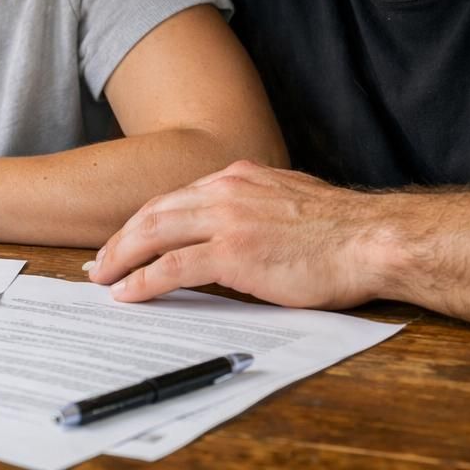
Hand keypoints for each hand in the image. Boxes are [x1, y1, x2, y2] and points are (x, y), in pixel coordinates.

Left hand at [85, 160, 394, 307]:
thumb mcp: (288, 199)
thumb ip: (255, 206)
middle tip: (99, 262)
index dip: (144, 220)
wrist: (370, 239)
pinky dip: (144, 280)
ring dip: (122, 257)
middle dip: (121, 238)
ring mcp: (227, 220)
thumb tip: (239, 227)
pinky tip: (128, 293)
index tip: (126, 239)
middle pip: (154, 212)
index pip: (175, 197)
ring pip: (154, 234)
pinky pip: (173, 266)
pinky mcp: (233, 253)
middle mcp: (226, 191)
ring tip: (102, 278)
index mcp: (238, 177)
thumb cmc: (341, 230)